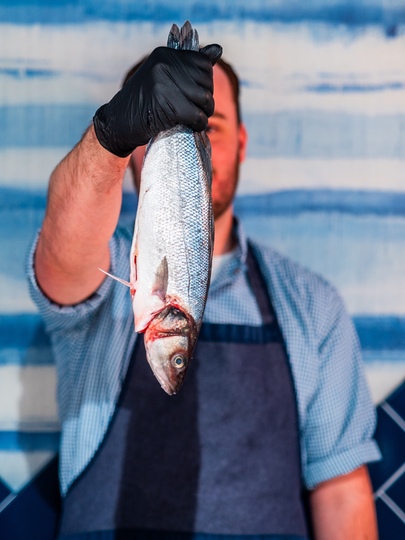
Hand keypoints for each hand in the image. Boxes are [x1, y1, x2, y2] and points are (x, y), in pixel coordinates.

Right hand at [93, 44, 221, 157]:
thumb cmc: (143, 102)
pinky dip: (199, 124)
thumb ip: (189, 66)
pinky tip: (193, 126)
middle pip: (206, 82)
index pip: (204, 64)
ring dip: (204, 113)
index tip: (196, 95)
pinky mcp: (168, 106)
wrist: (118, 123)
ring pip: (204, 99)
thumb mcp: (163, 78)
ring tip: (195, 119)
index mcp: (165, 54)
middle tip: (197, 110)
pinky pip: (197, 116)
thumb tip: (218, 49)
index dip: (206, 83)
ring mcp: (164, 84)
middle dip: (206, 100)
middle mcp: (165, 65)